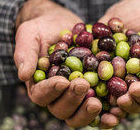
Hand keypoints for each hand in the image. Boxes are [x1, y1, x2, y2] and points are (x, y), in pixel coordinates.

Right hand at [13, 0, 119, 127]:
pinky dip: (106, 114)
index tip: (62, 81)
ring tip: (97, 101)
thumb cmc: (43, 29)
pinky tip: (115, 113)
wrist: (64, 25)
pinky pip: (99, 109)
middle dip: (72, 99)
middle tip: (83, 85)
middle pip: (61, 109)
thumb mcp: (30, 34)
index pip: (41, 95)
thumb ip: (25, 53)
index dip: (51, 91)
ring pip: (79, 114)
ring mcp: (76, 96)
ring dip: (87, 111)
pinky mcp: (94, 92)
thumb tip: (23, 74)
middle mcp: (57, 95)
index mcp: (40, 85)